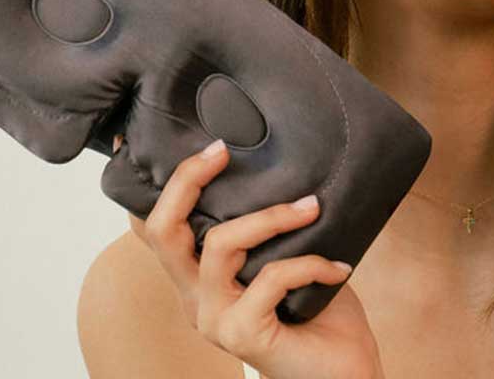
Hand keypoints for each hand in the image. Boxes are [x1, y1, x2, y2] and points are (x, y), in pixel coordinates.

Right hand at [121, 134, 386, 378]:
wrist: (343, 375)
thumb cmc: (319, 317)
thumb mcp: (286, 258)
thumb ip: (270, 228)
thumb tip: (288, 167)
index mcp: (196, 279)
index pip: (154, 230)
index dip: (152, 185)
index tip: (149, 138)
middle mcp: (194, 299)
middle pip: (163, 231)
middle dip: (188, 181)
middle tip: (221, 150)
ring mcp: (214, 319)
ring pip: (221, 245)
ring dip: (273, 217)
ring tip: (312, 206)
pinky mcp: (242, 336)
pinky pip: (272, 278)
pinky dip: (311, 264)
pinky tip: (340, 269)